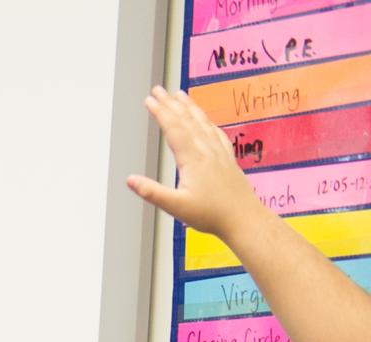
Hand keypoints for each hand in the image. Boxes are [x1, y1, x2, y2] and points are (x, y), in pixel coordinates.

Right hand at [128, 86, 266, 240]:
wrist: (243, 218)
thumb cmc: (212, 214)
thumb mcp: (175, 206)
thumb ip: (152, 192)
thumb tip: (131, 180)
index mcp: (194, 159)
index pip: (174, 129)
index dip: (160, 112)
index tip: (149, 100)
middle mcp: (207, 150)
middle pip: (187, 120)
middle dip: (171, 103)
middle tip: (159, 90)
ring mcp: (219, 152)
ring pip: (202, 122)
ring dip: (189, 107)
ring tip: (179, 95)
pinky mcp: (226, 158)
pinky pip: (215, 132)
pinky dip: (206, 120)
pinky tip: (204, 119)